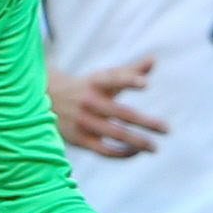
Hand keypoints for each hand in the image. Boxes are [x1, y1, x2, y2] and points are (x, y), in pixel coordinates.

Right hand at [51, 59, 168, 156]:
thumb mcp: (102, 78)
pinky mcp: (79, 139)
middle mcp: (89, 101)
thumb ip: (129, 71)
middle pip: (122, 113)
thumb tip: (153, 60)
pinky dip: (122, 153)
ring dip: (138, 142)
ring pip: (115, 134)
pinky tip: (136, 151)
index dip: (129, 80)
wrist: (45, 102)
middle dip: (146, 123)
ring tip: (155, 147)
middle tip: (167, 130)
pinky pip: (104, 150)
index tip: (146, 84)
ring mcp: (83, 121)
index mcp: (95, 82)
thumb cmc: (84, 89)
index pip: (113, 79)